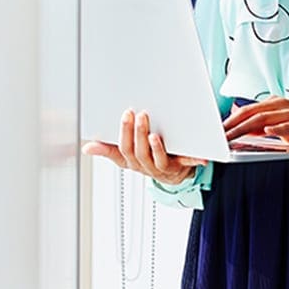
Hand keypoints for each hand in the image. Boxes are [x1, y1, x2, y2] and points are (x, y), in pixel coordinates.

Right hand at [81, 108, 207, 186]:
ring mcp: (163, 167)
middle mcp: (146, 166)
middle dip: (138, 134)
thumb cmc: (146, 159)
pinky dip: (193, 160)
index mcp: (132, 161)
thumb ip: (107, 149)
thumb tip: (87, 147)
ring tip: (155, 135)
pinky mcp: (180, 167)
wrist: (171, 174)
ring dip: (156, 147)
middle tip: (141, 115)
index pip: (123, 149)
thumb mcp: (124, 155)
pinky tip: (200, 156)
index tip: (126, 114)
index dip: (124, 133)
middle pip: (139, 153)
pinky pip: (186, 164)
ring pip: (157, 159)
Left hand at [221, 95, 288, 151]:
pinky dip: (276, 128)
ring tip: (232, 135)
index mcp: (273, 104)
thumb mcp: (280, 126)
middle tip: (218, 135)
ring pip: (264, 118)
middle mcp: (280, 105)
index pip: (247, 111)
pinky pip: (287, 125)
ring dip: (246, 127)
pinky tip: (267, 130)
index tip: (216, 130)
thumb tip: (242, 127)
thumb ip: (262, 125)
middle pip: (251, 113)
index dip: (230, 120)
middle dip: (233, 124)